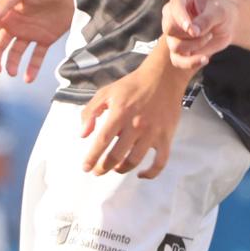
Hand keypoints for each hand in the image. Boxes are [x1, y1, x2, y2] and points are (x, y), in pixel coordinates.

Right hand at [0, 0, 74, 81]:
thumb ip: (4, 4)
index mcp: (7, 14)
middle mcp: (17, 25)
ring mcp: (31, 33)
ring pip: (16, 53)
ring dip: (11, 64)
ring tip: (12, 73)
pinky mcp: (47, 38)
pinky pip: (37, 57)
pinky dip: (32, 68)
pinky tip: (28, 79)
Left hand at [79, 53, 187, 177]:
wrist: (164, 77)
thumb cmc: (133, 85)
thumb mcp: (106, 92)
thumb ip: (90, 112)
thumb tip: (83, 135)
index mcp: (120, 113)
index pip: (102, 141)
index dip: (92, 157)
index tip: (85, 167)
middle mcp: (136, 125)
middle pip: (116, 155)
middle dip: (103, 167)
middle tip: (97, 171)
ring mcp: (152, 132)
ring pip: (134, 160)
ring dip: (121, 169)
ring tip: (115, 169)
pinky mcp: (166, 136)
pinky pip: (160, 161)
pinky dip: (151, 173)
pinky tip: (142, 174)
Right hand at [162, 0, 238, 69]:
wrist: (227, 25)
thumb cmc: (222, 12)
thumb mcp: (219, 12)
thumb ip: (206, 19)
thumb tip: (192, 31)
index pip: (173, 7)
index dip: (181, 19)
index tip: (192, 30)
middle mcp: (171, 14)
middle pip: (169, 28)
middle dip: (190, 35)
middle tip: (208, 33)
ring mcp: (172, 33)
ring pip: (175, 45)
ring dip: (195, 45)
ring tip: (210, 37)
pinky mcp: (177, 49)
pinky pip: (177, 60)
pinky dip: (191, 63)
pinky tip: (205, 59)